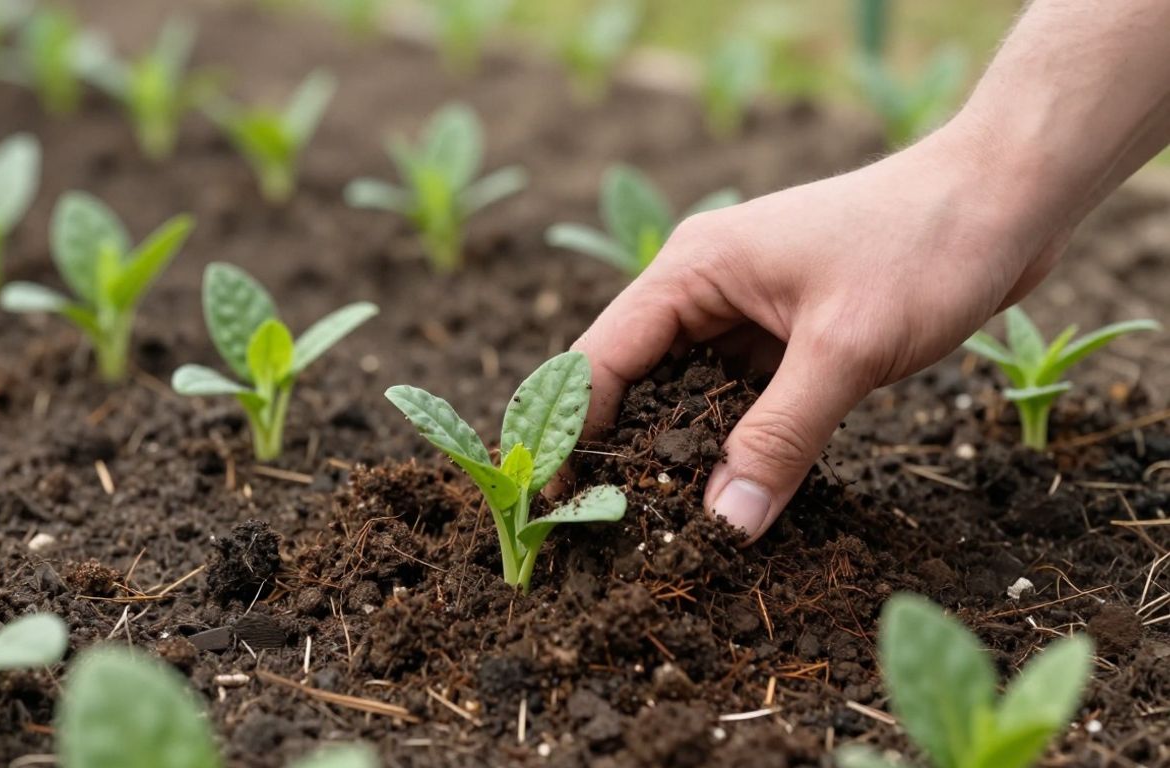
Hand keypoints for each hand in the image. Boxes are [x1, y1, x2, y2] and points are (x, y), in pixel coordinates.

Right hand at [573, 124, 1068, 541]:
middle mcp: (705, 286)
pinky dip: (734, 437)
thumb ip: (779, 438)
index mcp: (692, 270)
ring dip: (682, 448)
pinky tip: (737, 486)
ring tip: (666, 521)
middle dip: (624, 448)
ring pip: (689, 391)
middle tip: (614, 527)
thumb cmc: (924, 245)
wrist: (1009, 195)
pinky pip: (740, 393)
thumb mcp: (845, 350)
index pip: (600, 360)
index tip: (560, 503)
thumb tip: (723, 524)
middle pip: (634, 378)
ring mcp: (746, 307)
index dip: (575, 433)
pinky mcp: (788, 330)